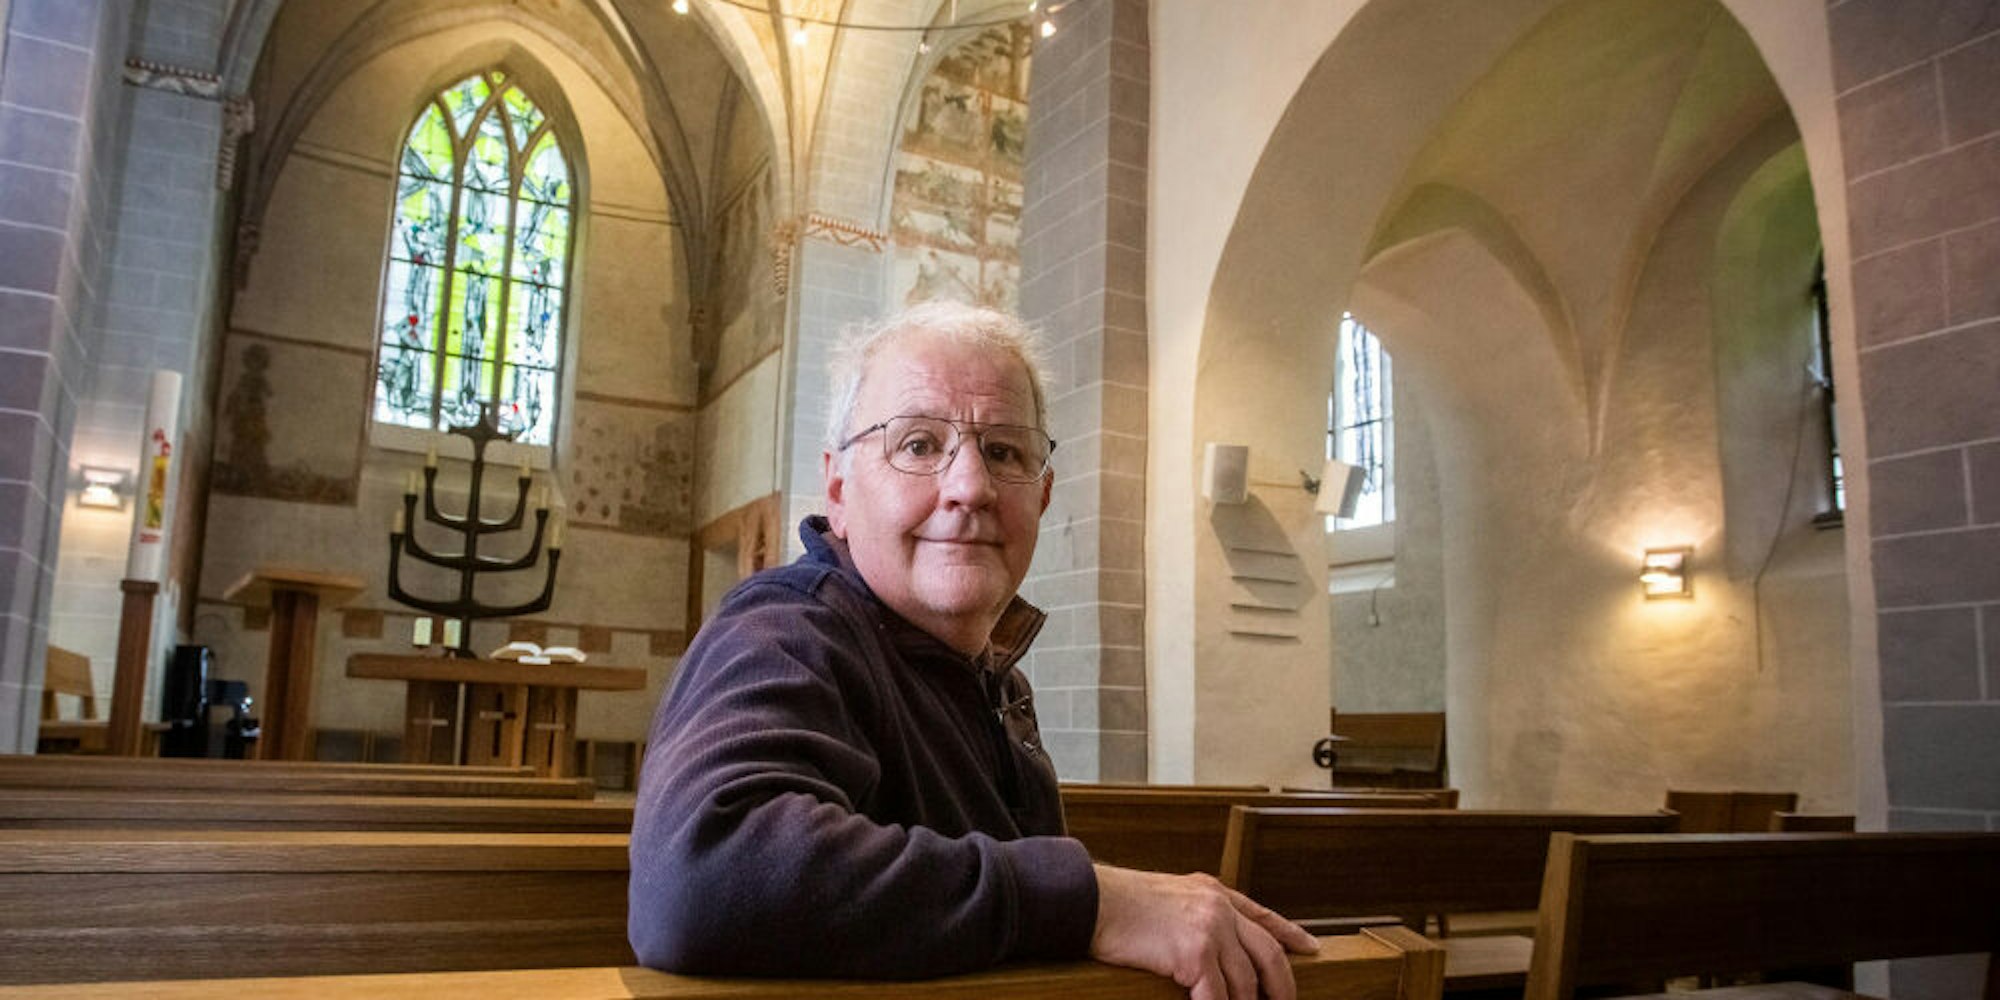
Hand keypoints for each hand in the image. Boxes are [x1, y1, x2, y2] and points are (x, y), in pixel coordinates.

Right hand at [1089, 864, 1319, 999]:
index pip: (1264, 916)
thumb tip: (1207, 948)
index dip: (1291, 933)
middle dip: (1282, 985)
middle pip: (1269, 953)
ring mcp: (1210, 929)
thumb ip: (1195, 915)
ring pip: (1246, 983)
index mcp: (1213, 892)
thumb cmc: (1117, 903)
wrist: (1091, 900)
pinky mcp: (1194, 954)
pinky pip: (1217, 997)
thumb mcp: (1168, 897)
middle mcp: (1218, 908)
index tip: (1310, 948)